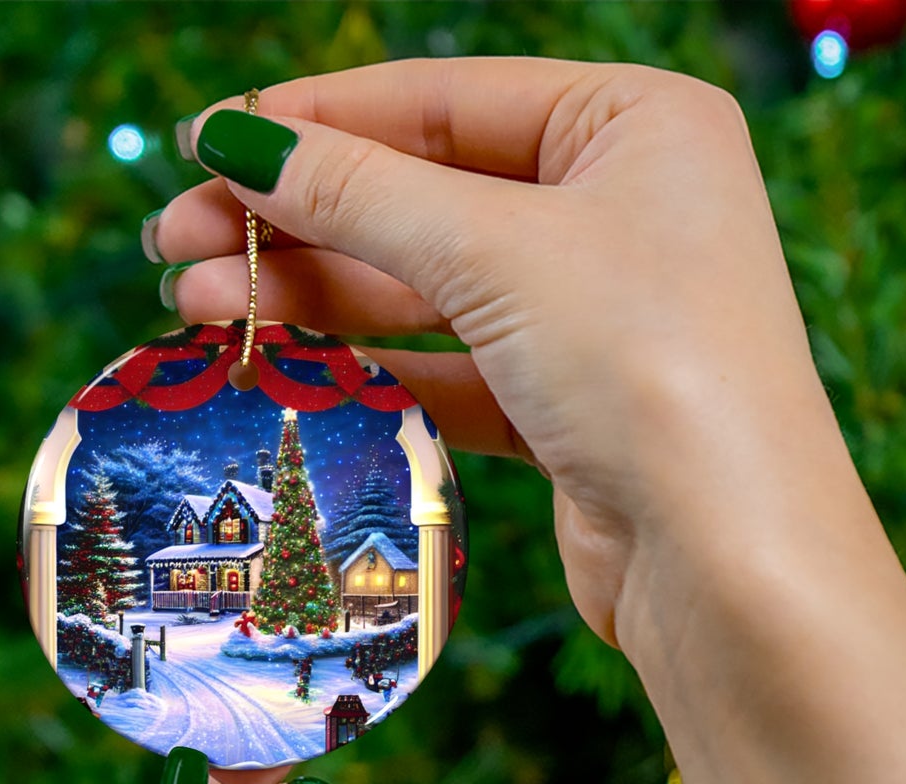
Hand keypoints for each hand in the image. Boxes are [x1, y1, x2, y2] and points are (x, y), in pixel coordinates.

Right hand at [150, 60, 905, 783]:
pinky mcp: (572, 408)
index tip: (204, 147)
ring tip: (200, 307)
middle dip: (300, 222)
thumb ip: (360, 194)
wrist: (730, 563)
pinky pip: (452, 367)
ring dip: (317, 297)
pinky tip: (284, 365)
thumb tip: (236, 143)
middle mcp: (623, 210)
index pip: (445, 99)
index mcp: (637, 126)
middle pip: (426, 196)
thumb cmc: (649, 368)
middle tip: (175, 246)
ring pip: (430, 290)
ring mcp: (599, 315)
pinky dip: (372, 366)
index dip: (316, 122)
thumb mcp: (497, 253)